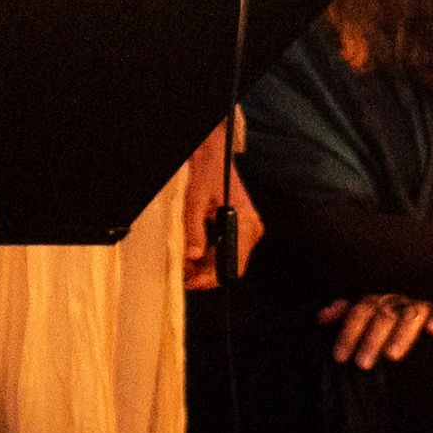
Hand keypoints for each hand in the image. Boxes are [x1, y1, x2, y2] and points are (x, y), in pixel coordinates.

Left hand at [181, 128, 262, 291]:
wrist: (214, 150)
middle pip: (228, 264)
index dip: (211, 279)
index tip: (191, 281)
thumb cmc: (209, 169)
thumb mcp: (195, 200)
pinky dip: (207, 251)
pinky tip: (193, 247)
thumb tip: (193, 256)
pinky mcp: (239, 225)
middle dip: (204, 271)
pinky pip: (224, 246)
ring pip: (225, 257)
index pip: (233, 266)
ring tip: (184, 258)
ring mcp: (246, 227)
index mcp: (245, 223)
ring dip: (204, 262)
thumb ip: (194, 229)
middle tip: (182, 271)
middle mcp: (251, 228)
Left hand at [319, 293, 432, 370]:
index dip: (348, 332)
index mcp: (380, 293)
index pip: (359, 310)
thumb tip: (322, 316)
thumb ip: (348, 309)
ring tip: (392, 355)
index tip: (340, 357)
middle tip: (362, 364)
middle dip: (371, 339)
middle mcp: (401, 293)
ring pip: (411, 312)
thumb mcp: (371, 303)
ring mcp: (425, 295)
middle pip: (383, 314)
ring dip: (401, 333)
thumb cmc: (398, 300)